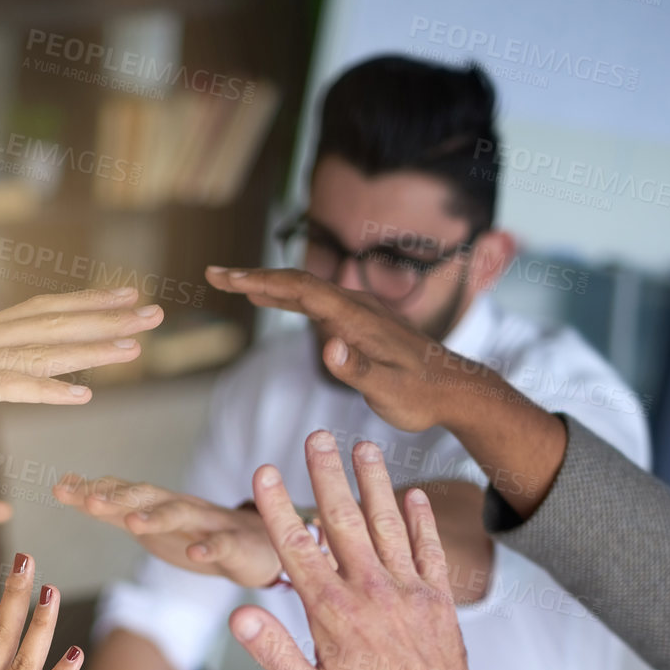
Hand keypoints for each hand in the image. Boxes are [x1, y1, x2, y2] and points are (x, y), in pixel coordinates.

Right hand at [0, 287, 163, 485]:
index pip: (37, 315)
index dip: (85, 305)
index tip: (126, 299)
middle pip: (48, 323)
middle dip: (105, 317)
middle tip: (152, 311)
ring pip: (37, 351)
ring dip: (90, 348)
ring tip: (135, 347)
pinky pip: (7, 387)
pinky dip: (47, 388)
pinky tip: (84, 393)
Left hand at [54, 473, 281, 586]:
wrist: (257, 546)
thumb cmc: (197, 534)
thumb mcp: (152, 524)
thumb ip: (116, 510)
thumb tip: (72, 491)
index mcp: (158, 506)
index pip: (121, 492)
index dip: (92, 490)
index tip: (60, 488)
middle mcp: (180, 507)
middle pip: (146, 497)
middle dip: (117, 497)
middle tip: (87, 501)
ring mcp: (208, 523)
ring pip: (180, 514)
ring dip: (156, 516)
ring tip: (132, 522)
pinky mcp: (235, 544)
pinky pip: (221, 544)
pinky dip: (208, 547)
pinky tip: (193, 553)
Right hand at [206, 265, 472, 433]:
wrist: (456, 389)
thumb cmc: (422, 395)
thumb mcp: (389, 391)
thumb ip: (359, 369)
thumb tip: (329, 348)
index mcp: (356, 318)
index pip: (300, 289)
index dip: (259, 280)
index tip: (224, 277)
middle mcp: (356, 306)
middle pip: (297, 282)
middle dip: (252, 276)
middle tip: (214, 274)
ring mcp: (359, 311)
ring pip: (305, 289)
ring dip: (267, 284)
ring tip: (232, 283)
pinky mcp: (360, 322)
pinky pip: (316, 301)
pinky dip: (287, 297)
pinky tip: (273, 299)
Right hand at [228, 432, 491, 669]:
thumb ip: (273, 653)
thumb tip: (237, 615)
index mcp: (333, 613)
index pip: (297, 548)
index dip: (276, 507)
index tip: (262, 471)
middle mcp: (371, 591)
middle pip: (343, 520)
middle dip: (326, 474)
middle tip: (316, 435)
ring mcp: (409, 590)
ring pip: (388, 523)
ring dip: (374, 482)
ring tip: (363, 446)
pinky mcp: (439, 599)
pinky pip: (429, 549)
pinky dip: (421, 520)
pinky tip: (415, 495)